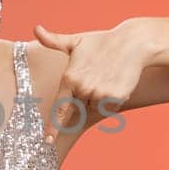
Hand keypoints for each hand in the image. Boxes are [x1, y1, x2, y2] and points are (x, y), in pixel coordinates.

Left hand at [34, 22, 148, 142]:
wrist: (132, 43)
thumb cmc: (101, 42)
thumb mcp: (76, 41)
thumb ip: (53, 40)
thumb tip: (36, 28)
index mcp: (70, 78)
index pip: (59, 107)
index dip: (53, 126)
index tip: (48, 140)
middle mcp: (84, 88)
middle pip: (80, 106)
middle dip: (85, 97)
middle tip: (95, 77)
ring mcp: (100, 95)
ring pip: (95, 107)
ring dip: (98, 99)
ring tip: (104, 78)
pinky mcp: (116, 98)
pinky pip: (109, 107)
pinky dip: (111, 100)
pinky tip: (114, 83)